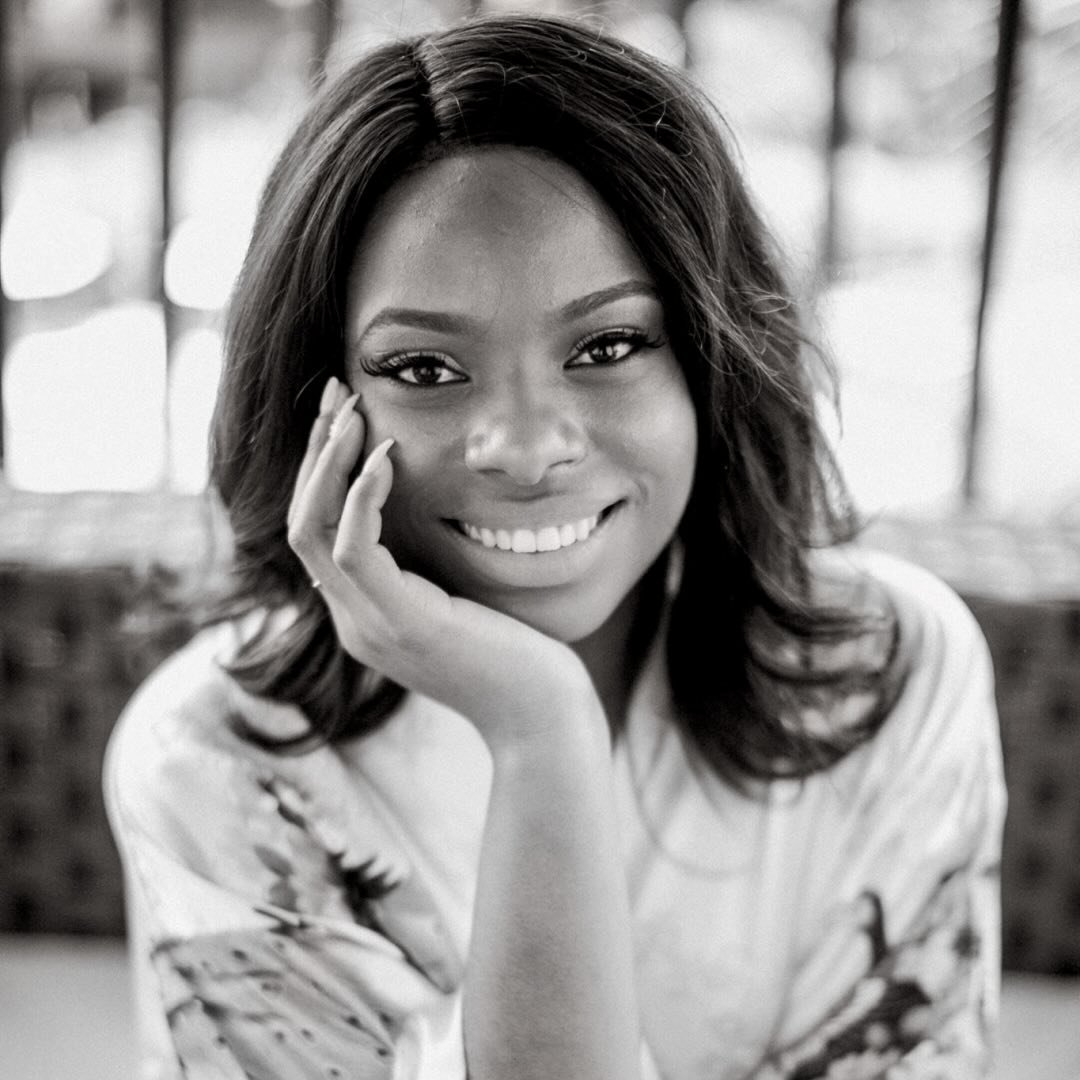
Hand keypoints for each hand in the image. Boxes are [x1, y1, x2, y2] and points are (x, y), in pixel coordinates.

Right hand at [287, 378, 605, 756]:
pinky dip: (363, 495)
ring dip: (327, 462)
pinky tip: (387, 455)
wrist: (542, 716)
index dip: (320, 469)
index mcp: (364, 613)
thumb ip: (429, 565)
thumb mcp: (461, 598)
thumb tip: (429, 510)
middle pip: (300, 521)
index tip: (342, 415)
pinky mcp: (399, 623)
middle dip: (314, 452)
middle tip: (335, 392)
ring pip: (311, 528)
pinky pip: (354, 547)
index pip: (315, 531)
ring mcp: (369, 625)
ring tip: (352, 410)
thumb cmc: (517, 654)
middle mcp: (353, 620)